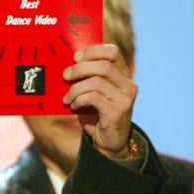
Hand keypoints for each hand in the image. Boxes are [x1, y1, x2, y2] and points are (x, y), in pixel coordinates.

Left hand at [62, 43, 136, 158]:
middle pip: (104, 65)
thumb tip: (66, 68)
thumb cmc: (96, 115)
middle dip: (80, 68)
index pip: (112, 53)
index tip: (75, 57)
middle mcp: (128, 85)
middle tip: (65, 76)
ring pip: (97, 82)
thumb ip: (86, 79)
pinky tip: (73, 106)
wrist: (108, 142)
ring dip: (76, 89)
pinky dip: (79, 100)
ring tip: (67, 98)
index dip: (93, 51)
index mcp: (123, 76)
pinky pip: (93, 98)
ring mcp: (125, 98)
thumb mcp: (92, 94)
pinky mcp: (117, 111)